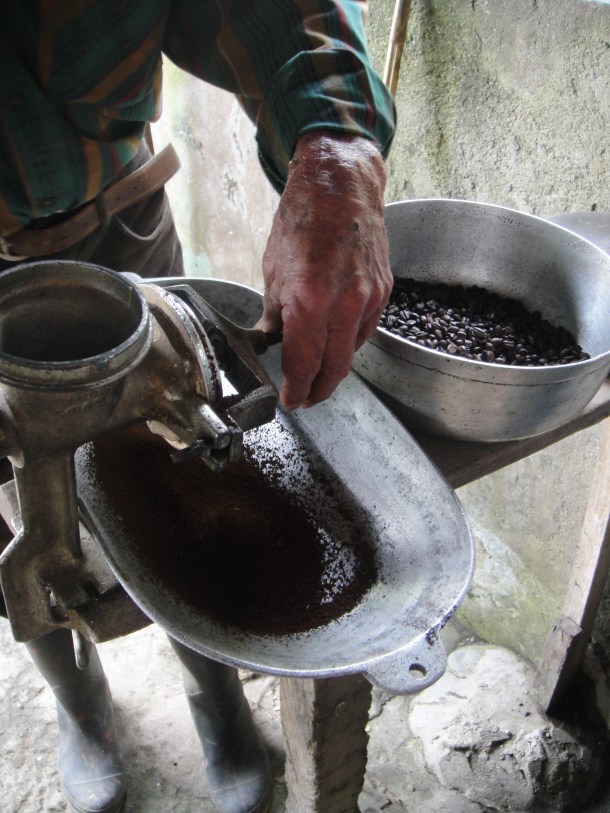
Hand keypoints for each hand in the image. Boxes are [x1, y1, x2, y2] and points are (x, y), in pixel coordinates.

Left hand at [256, 131, 391, 409]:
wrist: (340, 185)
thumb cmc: (302, 220)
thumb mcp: (274, 270)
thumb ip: (275, 314)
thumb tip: (272, 344)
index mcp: (310, 298)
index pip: (304, 361)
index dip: (296, 388)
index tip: (290, 400)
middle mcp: (344, 302)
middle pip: (334, 368)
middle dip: (318, 390)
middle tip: (306, 399)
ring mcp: (368, 298)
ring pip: (352, 351)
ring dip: (334, 367)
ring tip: (317, 372)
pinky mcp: (383, 291)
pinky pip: (365, 330)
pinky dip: (349, 342)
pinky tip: (335, 341)